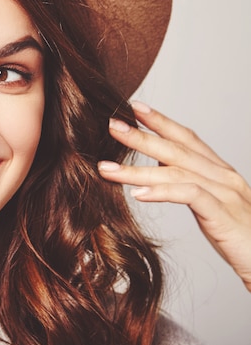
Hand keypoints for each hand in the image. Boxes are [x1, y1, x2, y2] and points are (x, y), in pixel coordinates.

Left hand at [98, 101, 250, 291]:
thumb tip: (158, 165)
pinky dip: (161, 192)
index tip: (133, 108)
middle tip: (111, 126)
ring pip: (175, 172)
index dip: (160, 121)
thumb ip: (188, 183)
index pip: (186, 138)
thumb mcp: (210, 204)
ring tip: (106, 168)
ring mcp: (226, 193)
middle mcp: (223, 176)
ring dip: (137, 169)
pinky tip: (137, 193)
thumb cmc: (239, 236)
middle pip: (176, 149)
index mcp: (219, 171)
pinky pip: (189, 196)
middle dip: (141, 136)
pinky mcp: (224, 215)